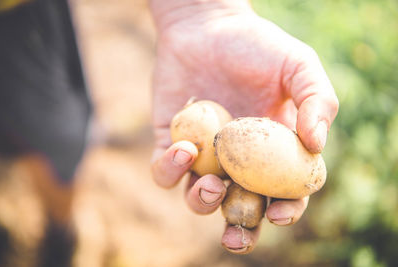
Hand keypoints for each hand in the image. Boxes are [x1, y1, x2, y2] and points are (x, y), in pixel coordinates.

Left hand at [150, 0, 338, 253]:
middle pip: (238, 208)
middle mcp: (236, 160)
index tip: (279, 213)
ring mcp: (202, 155)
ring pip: (199, 199)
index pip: (283, 191)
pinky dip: (171, 171)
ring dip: (203, 203)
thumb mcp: (298, 66)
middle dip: (238, 231)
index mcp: (271, 150)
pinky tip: (183, 150)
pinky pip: (165, 173)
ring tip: (210, 184)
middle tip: (235, 238)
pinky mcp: (169, 143)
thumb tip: (317, 144)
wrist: (207, 26)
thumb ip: (318, 101)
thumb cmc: (257, 45)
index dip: (285, 209)